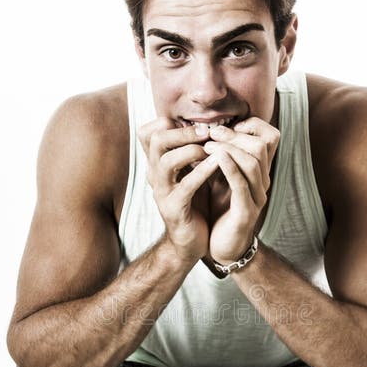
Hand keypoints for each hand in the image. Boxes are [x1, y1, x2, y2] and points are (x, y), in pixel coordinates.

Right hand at [137, 118, 218, 264]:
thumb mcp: (190, 174)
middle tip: (207, 132)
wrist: (190, 243)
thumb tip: (206, 125)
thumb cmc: (195, 205)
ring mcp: (162, 192)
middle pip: (155, 140)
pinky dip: (202, 172)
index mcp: (157, 165)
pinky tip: (218, 165)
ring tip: (212, 149)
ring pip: (166, 161)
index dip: (168, 123)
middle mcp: (154, 176)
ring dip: (192, 150)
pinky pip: (186, 186)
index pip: (148, 133)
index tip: (195, 125)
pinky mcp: (174, 209)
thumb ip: (191, 153)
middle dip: (183, 131)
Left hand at [203, 117, 279, 264]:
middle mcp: (263, 182)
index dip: (250, 125)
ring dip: (229, 148)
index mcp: (259, 171)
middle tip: (212, 133)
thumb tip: (207, 128)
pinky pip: (242, 185)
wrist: (223, 248)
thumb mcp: (220, 177)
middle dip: (236, 135)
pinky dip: (229, 167)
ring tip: (208, 145)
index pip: (270, 136)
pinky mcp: (246, 212)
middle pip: (263, 145)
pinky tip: (215, 158)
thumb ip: (221, 156)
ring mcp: (257, 197)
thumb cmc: (220, 211)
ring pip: (253, 162)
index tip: (224, 127)